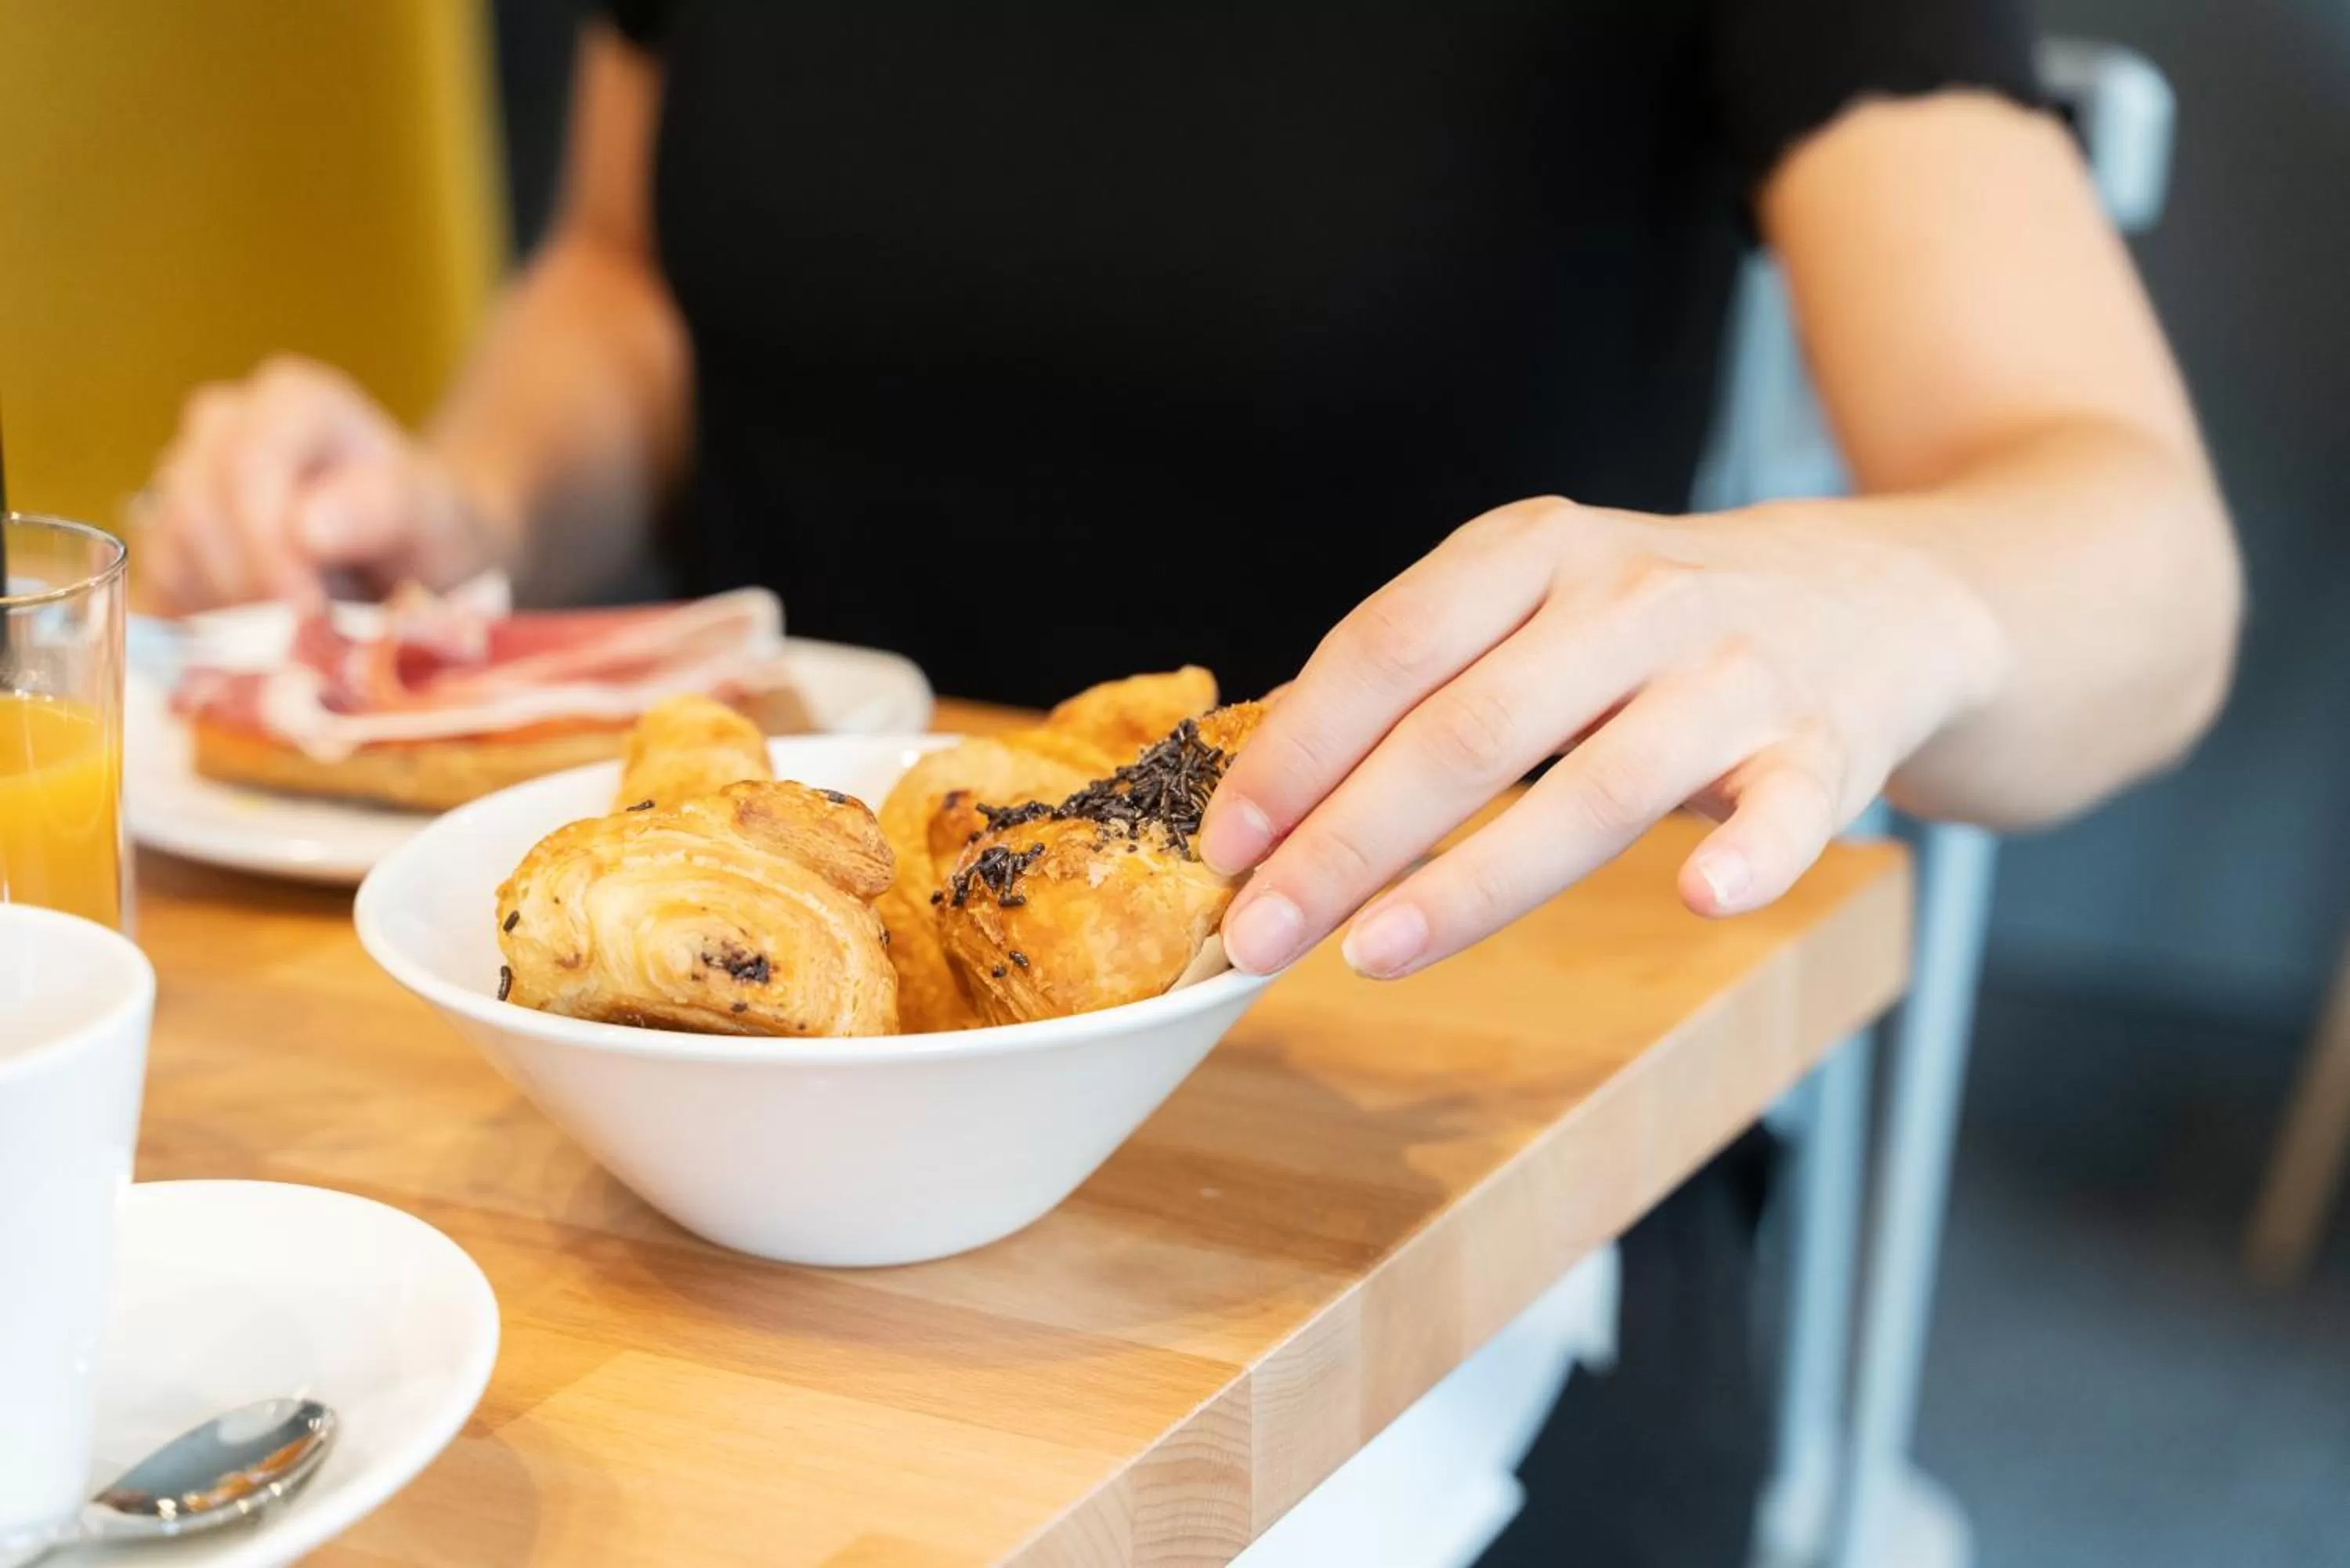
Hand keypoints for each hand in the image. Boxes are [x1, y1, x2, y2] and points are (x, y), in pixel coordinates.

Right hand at [141, 356, 498, 611]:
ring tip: (301, 633)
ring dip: (229, 614)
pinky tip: (262, 641)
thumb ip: (383, 510)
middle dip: (247, 591)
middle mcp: (224, 425)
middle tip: (305, 645)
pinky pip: (157, 587)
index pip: (247, 466)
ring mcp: (184, 476)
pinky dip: (205, 627)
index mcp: (292, 402)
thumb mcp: (434, 517)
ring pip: (169, 553)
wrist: (412, 551)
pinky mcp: (166, 536)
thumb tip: (307, 527)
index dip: (265, 548)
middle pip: (195, 512)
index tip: (305, 613)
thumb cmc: (428, 527)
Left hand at [1200, 496, 2008, 976]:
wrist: (1880, 594)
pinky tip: (1702, 898)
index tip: (1224, 841)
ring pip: (1595, 784)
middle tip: (1258, 934)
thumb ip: (1427, 675)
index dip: (1297, 748)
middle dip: (1344, 841)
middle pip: (1468, 728)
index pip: (1388, 647)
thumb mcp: (1539, 599)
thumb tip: (1272, 793)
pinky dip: (1748, 852)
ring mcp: (1732, 671)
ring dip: (1474, 878)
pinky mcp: (1826, 743)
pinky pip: (1785, 806)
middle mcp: (1630, 597)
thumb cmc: (1662, 622)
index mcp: (1534, 549)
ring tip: (1372, 952)